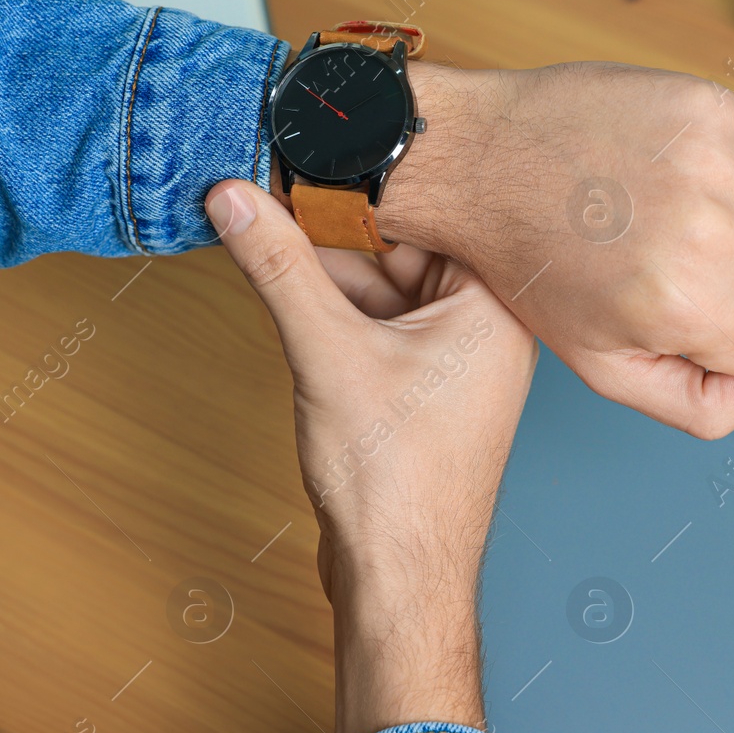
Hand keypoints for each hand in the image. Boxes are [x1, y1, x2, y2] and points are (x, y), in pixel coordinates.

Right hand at [206, 179, 535, 732]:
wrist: (398, 579)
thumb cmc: (397, 484)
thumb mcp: (327, 352)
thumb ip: (279, 268)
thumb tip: (239, 200)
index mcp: (495, 305)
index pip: (434, 211)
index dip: (364, 182)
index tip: (306, 153)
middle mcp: (486, 326)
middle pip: (403, 245)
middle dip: (333, 227)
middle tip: (268, 186)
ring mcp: (454, 359)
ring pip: (383, 285)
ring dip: (324, 270)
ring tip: (258, 232)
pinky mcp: (421, 388)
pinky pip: (376, 324)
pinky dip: (330, 310)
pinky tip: (282, 291)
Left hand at [382, 61, 733, 439]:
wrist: (482, 164)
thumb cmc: (534, 266)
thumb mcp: (603, 366)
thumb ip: (704, 402)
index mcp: (677, 303)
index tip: (692, 317)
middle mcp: (703, 230)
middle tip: (686, 272)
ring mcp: (711, 160)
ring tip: (688, 226)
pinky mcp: (711, 106)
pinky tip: (684, 181)